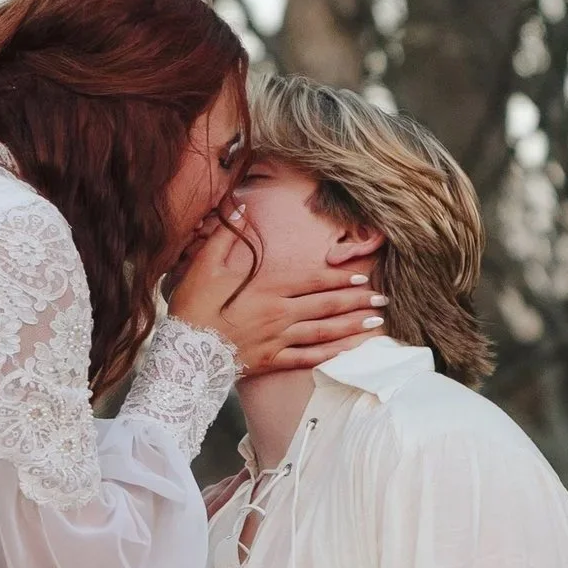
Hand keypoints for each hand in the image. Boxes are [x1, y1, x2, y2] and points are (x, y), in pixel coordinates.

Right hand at [172, 211, 382, 378]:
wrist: (184, 353)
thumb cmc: (193, 309)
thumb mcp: (204, 266)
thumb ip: (226, 237)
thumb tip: (240, 206)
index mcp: (267, 289)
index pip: (312, 280)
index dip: (339, 277)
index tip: (361, 275)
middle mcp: (280, 314)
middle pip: (326, 305)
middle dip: (356, 300)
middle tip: (383, 297)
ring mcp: (278, 339)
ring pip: (324, 331)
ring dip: (352, 325)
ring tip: (375, 321)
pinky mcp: (272, 360)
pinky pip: (308, 358)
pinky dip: (331, 354)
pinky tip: (348, 351)